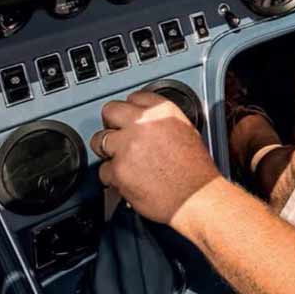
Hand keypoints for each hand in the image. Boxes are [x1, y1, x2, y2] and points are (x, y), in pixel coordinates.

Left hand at [90, 91, 219, 225]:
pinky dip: (112, 176)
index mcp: (161, 110)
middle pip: (110, 111)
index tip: (128, 117)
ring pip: (99, 140)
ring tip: (121, 159)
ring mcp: (127, 146)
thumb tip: (147, 122)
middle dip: (111, 123)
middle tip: (117, 135)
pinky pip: (103, 170)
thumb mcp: (185, 130)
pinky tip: (127, 179)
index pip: (134, 97)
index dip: (130, 109)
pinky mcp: (118, 170)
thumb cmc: (195, 169)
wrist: (195, 196)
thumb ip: (161, 120)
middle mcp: (142, 123)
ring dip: (107, 150)